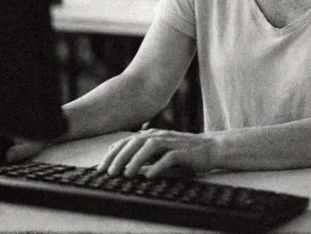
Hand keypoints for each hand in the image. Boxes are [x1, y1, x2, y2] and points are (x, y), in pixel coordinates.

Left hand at [97, 129, 217, 178]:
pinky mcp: (183, 152)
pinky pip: (168, 158)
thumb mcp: (160, 152)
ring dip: (136, 160)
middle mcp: (159, 136)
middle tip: (109, 172)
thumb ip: (144, 156)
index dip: (113, 153)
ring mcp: (171, 143)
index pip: (127, 142)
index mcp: (151, 135)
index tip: (101, 166)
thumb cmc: (183, 152)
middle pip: (135, 143)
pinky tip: (149, 175)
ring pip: (150, 147)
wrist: (209, 148)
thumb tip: (125, 165)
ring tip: (126, 174)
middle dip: (120, 157)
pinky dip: (157, 166)